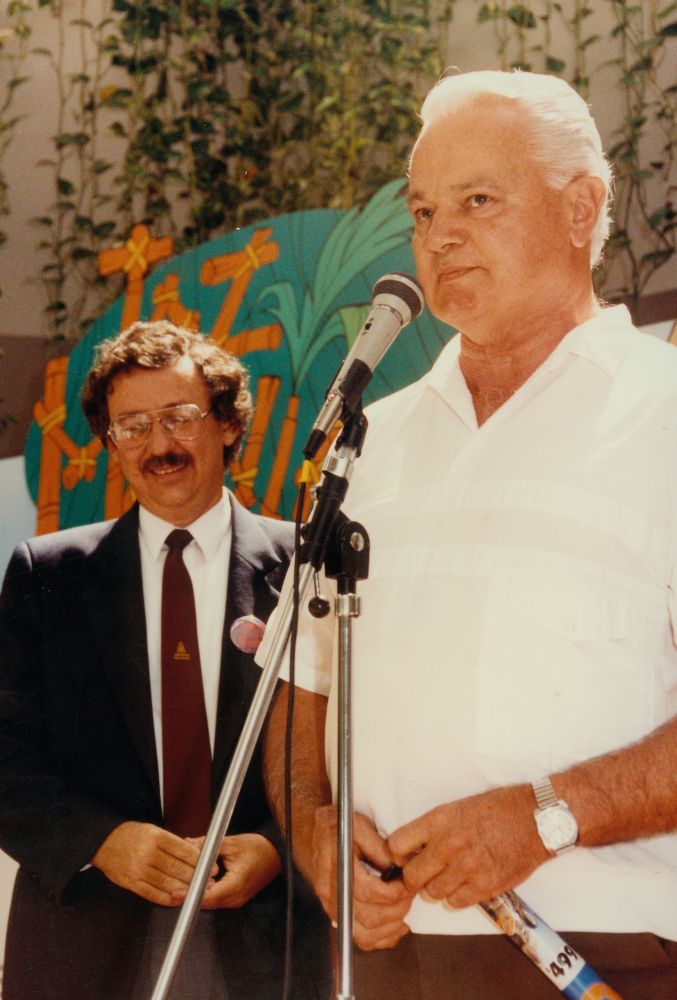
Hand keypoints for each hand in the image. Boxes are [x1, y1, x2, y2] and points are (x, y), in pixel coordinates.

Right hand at [91, 821, 209, 905]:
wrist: (104, 842)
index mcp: (155, 837)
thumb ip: (172, 843)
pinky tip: (178, 899)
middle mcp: (147, 853)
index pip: (183, 850)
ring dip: (185, 889)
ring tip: (197, 892)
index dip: (200, 861)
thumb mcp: (153, 830)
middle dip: (196, 876)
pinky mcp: (131, 883)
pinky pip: (152, 893)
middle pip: (177, 868)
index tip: (211, 866)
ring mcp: (138, 869)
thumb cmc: (132, 835)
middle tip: (209, 881)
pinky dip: (167, 898)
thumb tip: (196, 855)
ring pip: (167, 883)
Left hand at [176, 833, 281, 908]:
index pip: (209, 896)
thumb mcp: (231, 843)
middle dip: (190, 896)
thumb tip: (188, 844)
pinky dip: (206, 893)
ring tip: (181, 886)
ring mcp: (237, 900)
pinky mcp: (236, 898)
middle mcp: (237, 897)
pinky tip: (197, 884)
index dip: (191, 895)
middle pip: (208, 902)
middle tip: (173, 889)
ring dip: (198, 895)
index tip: (177, 893)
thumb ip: (208, 845)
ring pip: (211, 902)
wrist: (276, 854)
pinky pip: (217, 899)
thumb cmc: (258, 848)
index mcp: (236, 884)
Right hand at [311, 806, 413, 950]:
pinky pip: (362, 938)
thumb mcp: (358, 825)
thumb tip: (397, 868)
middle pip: (369, 918)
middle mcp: (331, 892)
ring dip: (392, 926)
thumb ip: (378, 846)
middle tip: (410, 893)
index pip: (367, 892)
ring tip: (404, 906)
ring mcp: (332, 907)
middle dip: (397, 908)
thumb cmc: (334, 827)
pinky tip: (396, 923)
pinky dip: (383, 937)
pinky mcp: (337, 915)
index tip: (407, 883)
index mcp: (336, 866)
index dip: (393, 892)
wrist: (310, 835)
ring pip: (366, 935)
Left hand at [388, 785, 549, 908]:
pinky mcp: (484, 886)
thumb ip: (435, 827)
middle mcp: (449, 843)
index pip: (397, 844)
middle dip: (413, 879)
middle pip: (411, 875)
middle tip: (422, 876)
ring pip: (432, 893)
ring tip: (447, 879)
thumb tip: (414, 848)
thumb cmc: (500, 809)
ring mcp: (467, 867)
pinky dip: (456, 898)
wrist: (536, 819)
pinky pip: (455, 903)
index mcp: (440, 820)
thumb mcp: (460, 807)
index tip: (403, 858)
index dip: (397, 855)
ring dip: (436, 889)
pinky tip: (464, 886)